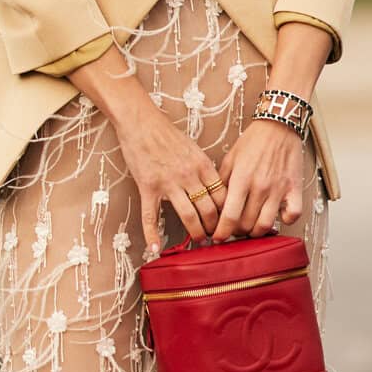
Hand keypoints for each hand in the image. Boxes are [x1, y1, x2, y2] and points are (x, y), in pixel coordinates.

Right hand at [70, 60, 226, 259]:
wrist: (142, 122)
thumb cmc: (168, 135)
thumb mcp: (195, 150)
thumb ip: (205, 170)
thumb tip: (216, 191)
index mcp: (203, 166)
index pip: (223, 196)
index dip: (229, 213)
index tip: (229, 223)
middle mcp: (189, 176)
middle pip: (210, 210)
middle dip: (215, 227)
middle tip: (216, 237)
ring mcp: (169, 183)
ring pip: (189, 216)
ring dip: (196, 233)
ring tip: (198, 241)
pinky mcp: (148, 187)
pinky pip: (151, 216)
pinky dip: (152, 234)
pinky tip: (155, 248)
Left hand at [211, 120, 308, 241]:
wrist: (278, 126)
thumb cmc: (253, 141)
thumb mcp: (230, 159)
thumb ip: (221, 183)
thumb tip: (214, 206)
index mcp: (242, 179)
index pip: (230, 216)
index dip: (221, 232)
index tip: (217, 237)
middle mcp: (261, 187)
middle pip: (246, 225)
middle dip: (236, 231)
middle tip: (233, 228)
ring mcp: (279, 189)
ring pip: (266, 225)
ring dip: (256, 231)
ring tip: (251, 226)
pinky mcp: (295, 188)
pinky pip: (293, 215)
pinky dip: (285, 220)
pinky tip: (277, 216)